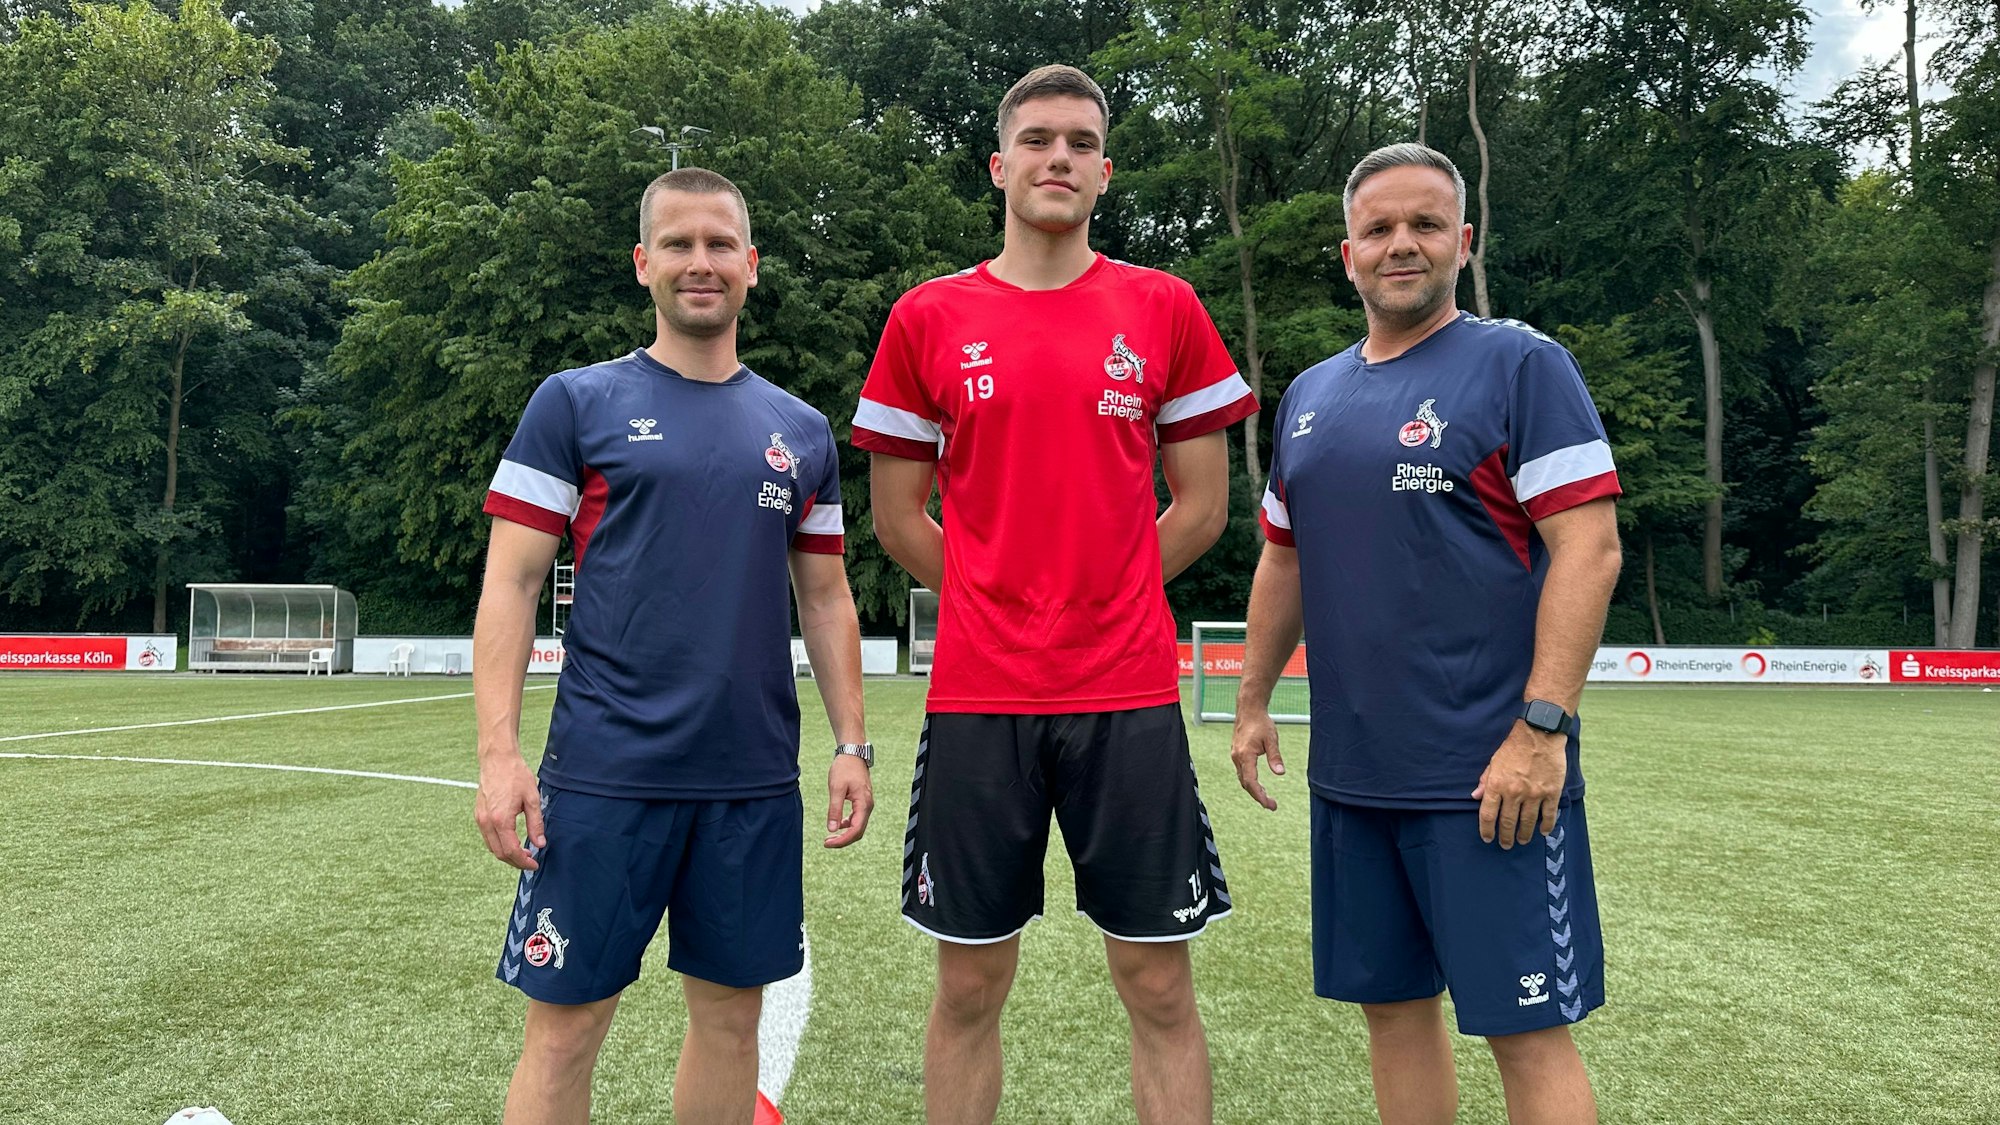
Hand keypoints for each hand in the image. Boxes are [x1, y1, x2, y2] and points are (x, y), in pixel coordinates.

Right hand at [475, 752, 545, 869]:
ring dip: (506, 854)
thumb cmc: (516, 775)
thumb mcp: (532, 799)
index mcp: (501, 820)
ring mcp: (480, 819)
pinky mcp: (478, 814)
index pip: (511, 851)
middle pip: (499, 853)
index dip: (524, 861)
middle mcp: (487, 822)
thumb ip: (536, 824)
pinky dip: (499, 844)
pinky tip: (511, 840)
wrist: (497, 759)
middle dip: (515, 861)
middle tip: (531, 861)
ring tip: (523, 852)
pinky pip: (487, 837)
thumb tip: (540, 844)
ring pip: (492, 847)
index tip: (535, 864)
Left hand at [824, 755, 873, 847]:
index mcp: (863, 804)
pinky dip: (847, 825)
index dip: (842, 840)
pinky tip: (837, 825)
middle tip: (826, 843)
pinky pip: (856, 819)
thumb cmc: (845, 768)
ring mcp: (866, 804)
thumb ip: (834, 809)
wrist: (852, 753)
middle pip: (858, 832)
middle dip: (843, 840)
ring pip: (858, 826)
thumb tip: (832, 829)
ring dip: (845, 834)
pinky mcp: (862, 802)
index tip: (827, 843)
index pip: (855, 830)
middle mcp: (867, 806)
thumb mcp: (836, 788)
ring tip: (830, 837)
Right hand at [1230, 709, 1286, 810]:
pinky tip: (1260, 786)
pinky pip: (1242, 773)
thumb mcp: (1272, 739)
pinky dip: (1250, 782)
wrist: (1249, 710)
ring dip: (1254, 790)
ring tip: (1268, 799)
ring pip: (1243, 779)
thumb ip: (1275, 756)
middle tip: (1272, 806)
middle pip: (1246, 784)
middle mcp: (1237, 758)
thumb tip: (1281, 773)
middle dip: (1258, 796)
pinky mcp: (1237, 754)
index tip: (1269, 805)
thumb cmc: (1261, 722)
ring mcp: (1236, 756)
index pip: (1251, 781)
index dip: (1259, 795)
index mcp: (1245, 755)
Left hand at [1472, 722, 1566, 847]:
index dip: (1486, 830)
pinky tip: (1543, 832)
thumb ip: (1485, 781)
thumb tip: (1474, 797)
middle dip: (1506, 837)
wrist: (1540, 734)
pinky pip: (1548, 814)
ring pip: (1528, 821)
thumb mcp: (1494, 761)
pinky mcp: (1551, 792)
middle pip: (1507, 822)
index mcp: (1497, 785)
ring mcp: (1534, 794)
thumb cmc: (1514, 747)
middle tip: (1506, 845)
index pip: (1487, 814)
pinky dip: (1546, 825)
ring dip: (1524, 834)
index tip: (1488, 838)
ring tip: (1522, 841)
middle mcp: (1514, 792)